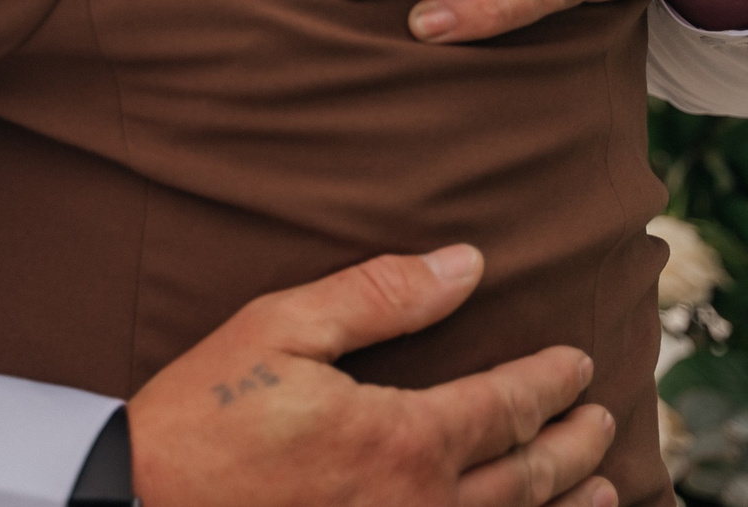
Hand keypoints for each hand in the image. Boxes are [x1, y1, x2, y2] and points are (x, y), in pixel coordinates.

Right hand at [129, 245, 614, 506]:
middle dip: (574, 447)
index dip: (552, 380)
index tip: (579, 361)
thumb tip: (468, 264)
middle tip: (603, 422)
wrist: (144, 503)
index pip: (508, 406)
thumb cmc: (205, 414)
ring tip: (604, 489)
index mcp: (403, 439)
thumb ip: (380, 294)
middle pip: (528, 478)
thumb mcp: (282, 327)